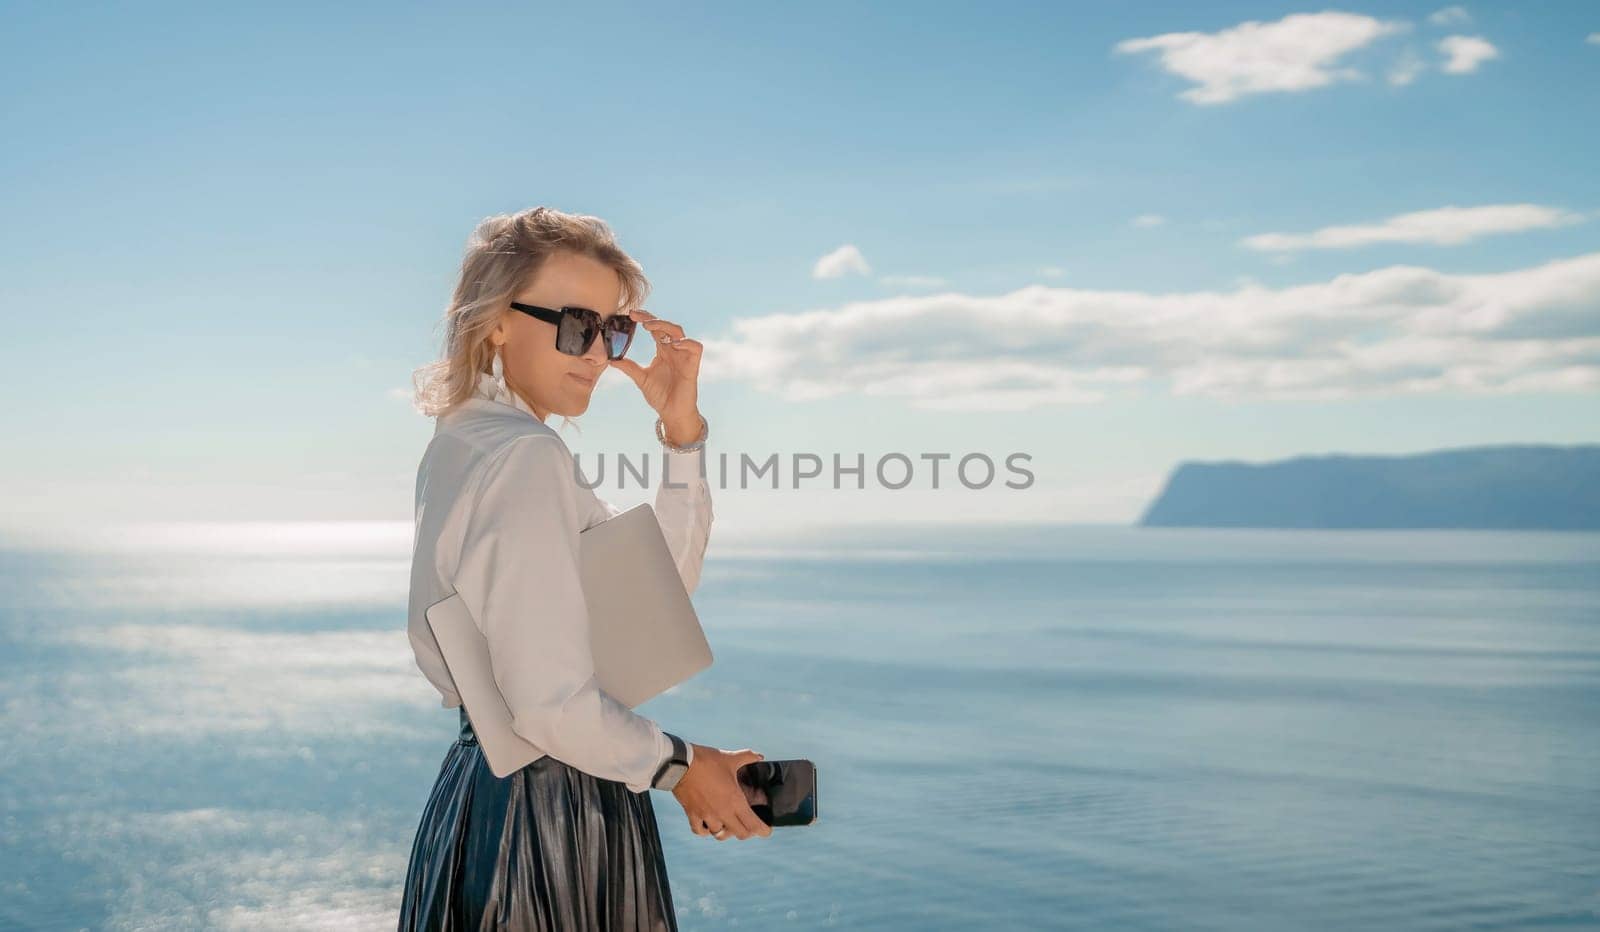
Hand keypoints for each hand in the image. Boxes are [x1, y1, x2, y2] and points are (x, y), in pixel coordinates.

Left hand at [607, 309, 704, 444]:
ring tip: (650, 327)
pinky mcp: (692, 366)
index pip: (656, 328)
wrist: (672, 414)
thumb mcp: (641, 379)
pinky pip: (695, 348)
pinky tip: (673, 344)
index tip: (631, 314)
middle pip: (667, 326)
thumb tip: (611, 359)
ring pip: (680, 333)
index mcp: (663, 350)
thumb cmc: (661, 396)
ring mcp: (684, 357)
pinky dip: (686, 343)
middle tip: (637, 317)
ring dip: (666, 326)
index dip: (645, 319)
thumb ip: (629, 368)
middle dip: (653, 319)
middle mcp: (674, 350)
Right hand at [671, 743, 772, 840]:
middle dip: (747, 832)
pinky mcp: (692, 814)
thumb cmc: (708, 761)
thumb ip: (748, 757)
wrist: (681, 764)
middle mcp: (722, 812)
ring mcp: (707, 815)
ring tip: (727, 824)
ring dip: (725, 831)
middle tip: (749, 826)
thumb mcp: (730, 758)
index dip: (762, 831)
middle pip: (740, 834)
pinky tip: (707, 825)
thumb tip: (760, 756)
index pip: (753, 824)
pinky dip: (705, 830)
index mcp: (735, 801)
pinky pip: (700, 831)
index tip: (766, 831)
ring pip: (719, 834)